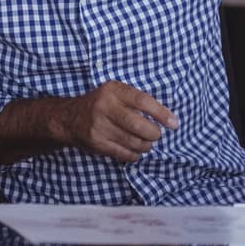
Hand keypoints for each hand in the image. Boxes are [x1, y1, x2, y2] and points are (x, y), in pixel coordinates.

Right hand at [54, 81, 177, 162]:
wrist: (69, 118)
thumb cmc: (101, 104)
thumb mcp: (115, 93)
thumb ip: (137, 101)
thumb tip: (166, 118)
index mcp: (112, 90)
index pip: (142, 101)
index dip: (161, 113)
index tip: (174, 124)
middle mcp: (104, 107)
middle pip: (139, 126)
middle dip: (154, 134)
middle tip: (156, 135)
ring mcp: (99, 126)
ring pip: (134, 142)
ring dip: (145, 146)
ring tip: (145, 143)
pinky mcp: (97, 142)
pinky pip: (125, 154)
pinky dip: (134, 155)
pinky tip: (133, 149)